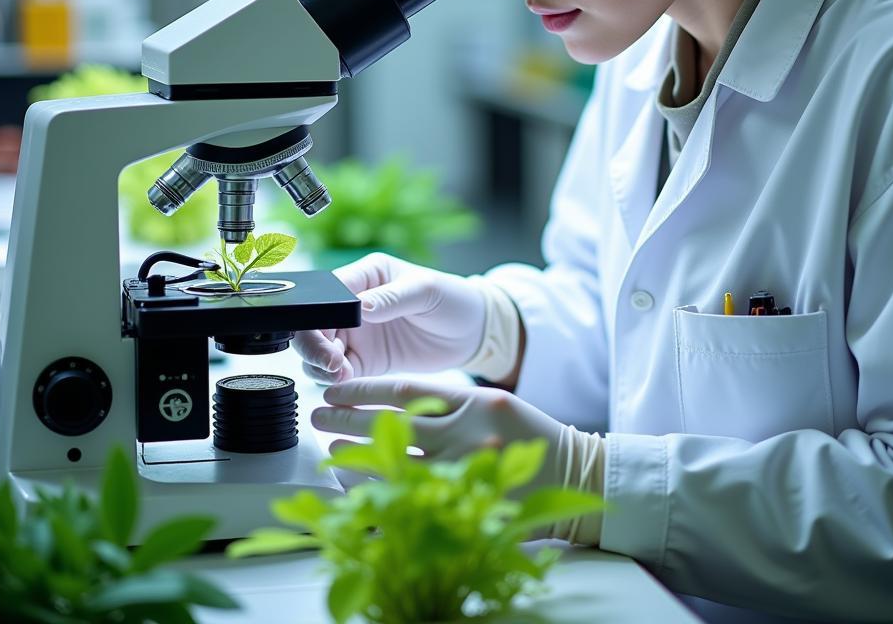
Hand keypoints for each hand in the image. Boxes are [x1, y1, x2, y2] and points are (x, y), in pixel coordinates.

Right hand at [291, 252, 486, 383]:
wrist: (473, 332)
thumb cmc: (452, 298)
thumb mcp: (426, 290)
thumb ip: (393, 297)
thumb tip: (361, 306)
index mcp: (365, 275)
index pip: (327, 292)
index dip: (318, 314)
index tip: (328, 337)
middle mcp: (353, 304)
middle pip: (314, 324)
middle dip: (313, 344)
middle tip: (330, 363)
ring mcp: (356, 334)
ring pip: (319, 350)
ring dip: (320, 364)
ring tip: (340, 375)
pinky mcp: (364, 361)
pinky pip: (337, 372)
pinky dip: (334, 380)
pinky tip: (346, 383)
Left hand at [311, 376, 570, 491]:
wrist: (573, 473)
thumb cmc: (529, 435)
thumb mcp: (493, 403)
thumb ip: (450, 403)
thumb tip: (392, 405)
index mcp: (474, 401)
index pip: (407, 390)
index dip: (365, 389)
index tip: (336, 389)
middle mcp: (469, 434)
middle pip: (393, 425)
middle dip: (348, 420)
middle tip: (319, 415)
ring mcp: (468, 472)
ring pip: (395, 465)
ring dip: (356, 459)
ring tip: (331, 452)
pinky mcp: (468, 502)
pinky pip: (412, 502)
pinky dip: (379, 496)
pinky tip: (359, 490)